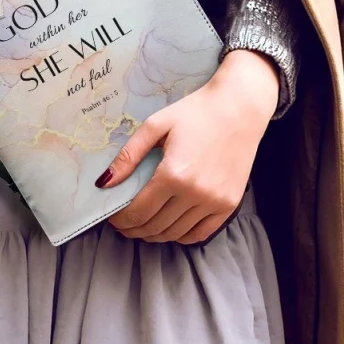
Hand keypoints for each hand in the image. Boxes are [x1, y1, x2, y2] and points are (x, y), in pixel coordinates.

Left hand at [97, 50, 279, 243]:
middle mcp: (194, 193)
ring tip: (142, 226)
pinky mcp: (229, 204)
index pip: (138, 211)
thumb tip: (103, 183)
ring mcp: (214, 201)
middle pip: (155, 226)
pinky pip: (200, 233)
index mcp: (173, 173)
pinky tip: (169, 227)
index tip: (112, 218)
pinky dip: (181, 235)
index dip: (121, 220)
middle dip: (133, 229)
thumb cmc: (195, 112)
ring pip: (176, 233)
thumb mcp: (155, 125)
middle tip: (123, 225)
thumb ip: (128, 156)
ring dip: (154, 234)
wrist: (239, 107)